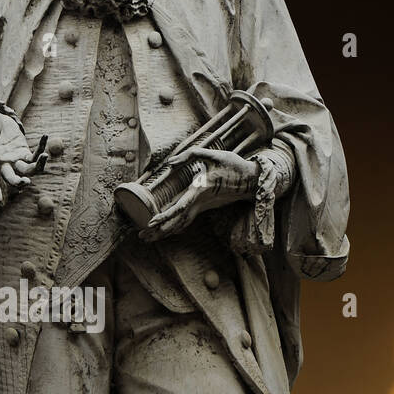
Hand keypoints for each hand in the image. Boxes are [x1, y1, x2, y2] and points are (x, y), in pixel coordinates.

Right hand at [0, 106, 46, 202]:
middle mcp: (1, 162)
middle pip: (10, 177)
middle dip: (17, 181)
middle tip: (25, 181)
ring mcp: (13, 158)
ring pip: (26, 170)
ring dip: (36, 167)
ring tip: (44, 156)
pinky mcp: (23, 151)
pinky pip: (34, 155)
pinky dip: (41, 148)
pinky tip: (45, 136)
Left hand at [140, 146, 258, 241]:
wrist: (252, 180)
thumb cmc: (234, 165)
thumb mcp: (214, 155)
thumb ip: (191, 155)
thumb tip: (170, 162)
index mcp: (201, 191)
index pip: (180, 207)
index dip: (166, 216)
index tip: (152, 222)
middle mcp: (201, 203)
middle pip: (177, 222)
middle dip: (160, 231)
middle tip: (142, 237)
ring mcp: (203, 207)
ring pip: (181, 224)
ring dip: (164, 232)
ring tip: (147, 238)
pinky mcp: (204, 207)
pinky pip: (187, 220)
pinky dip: (174, 227)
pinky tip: (164, 231)